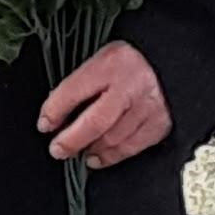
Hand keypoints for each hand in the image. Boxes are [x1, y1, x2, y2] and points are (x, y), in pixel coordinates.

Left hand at [38, 44, 171, 169]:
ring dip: (90, 149)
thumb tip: (56, 112)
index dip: (54, 111)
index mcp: (112, 63)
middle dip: (71, 141)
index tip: (44, 124)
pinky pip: (130, 147)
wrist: (170, 59)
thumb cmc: (132, 60)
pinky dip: (110, 156)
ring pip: (112, 139)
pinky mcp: (159, 124)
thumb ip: (82, 81)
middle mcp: (131, 86)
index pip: (74, 91)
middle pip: (95, 123)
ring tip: (78, 152)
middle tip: (57, 149)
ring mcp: (147, 107)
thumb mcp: (104, 57)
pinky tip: (97, 157)